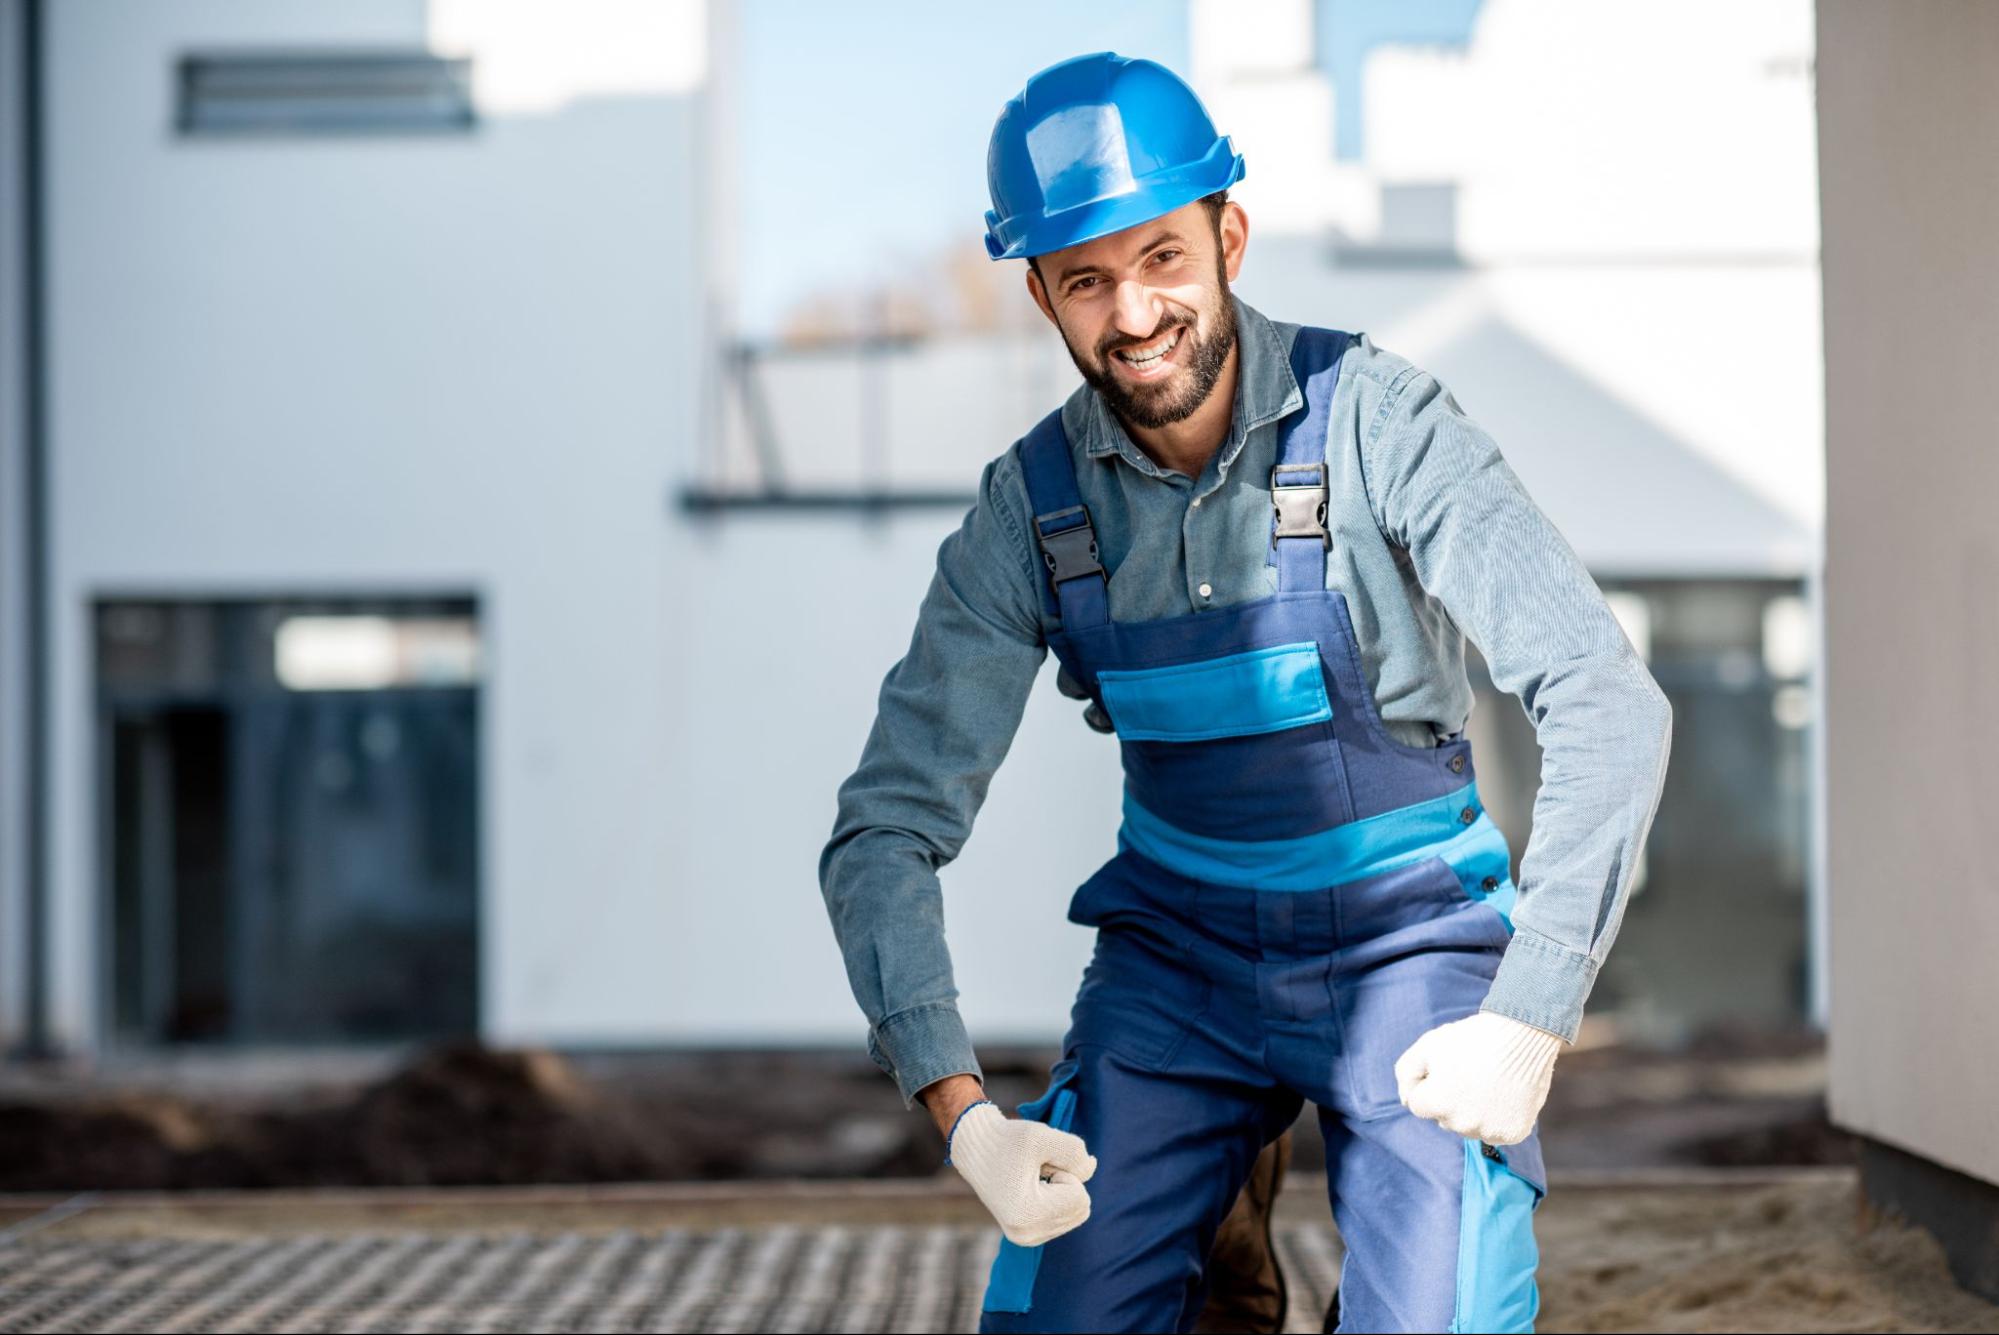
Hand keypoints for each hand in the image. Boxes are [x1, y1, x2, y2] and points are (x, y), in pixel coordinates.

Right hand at [946, 1102, 1096, 1246]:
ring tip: (1033, 1177)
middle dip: (1067, 1182)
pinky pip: (1065, 1218)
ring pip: (1076, 1214)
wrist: (976, 1148)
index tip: (1040, 1164)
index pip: (1080, 1197)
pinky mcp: (1028, 1237)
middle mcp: (1026, 1235)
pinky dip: (1056, 1199)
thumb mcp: (1042, 1136)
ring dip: (1062, 1190)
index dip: (1066, 1172)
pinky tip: (1032, 1188)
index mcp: (1027, 1215)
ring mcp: (1027, 1239)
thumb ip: (1074, 1152)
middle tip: (1038, 1169)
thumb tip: (1091, 1168)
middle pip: (1081, 1209)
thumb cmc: (1006, 1140)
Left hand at [1393, 1010, 1567, 1145]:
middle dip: (1450, 1099)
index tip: (1447, 1068)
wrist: (1522, 1034)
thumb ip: (1406, 1073)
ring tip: (1489, 1082)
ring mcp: (1488, 1131)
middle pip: (1444, 1118)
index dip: (1430, 1084)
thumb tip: (1406, 1101)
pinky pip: (1496, 1132)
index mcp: (1436, 1103)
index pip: (1419, 1105)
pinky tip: (1504, 1094)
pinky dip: (1498, 1117)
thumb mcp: (1428, 1045)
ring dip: (1473, 1111)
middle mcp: (1461, 1124)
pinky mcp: (1513, 1134)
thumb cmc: (1472, 1038)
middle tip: (1471, 1073)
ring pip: (1470, 1127)